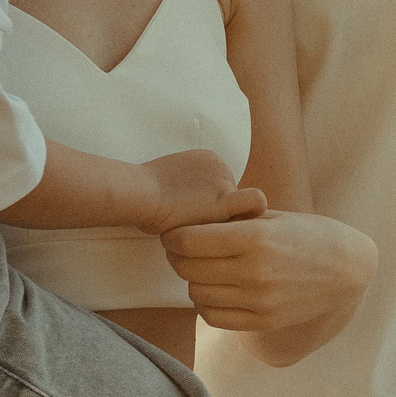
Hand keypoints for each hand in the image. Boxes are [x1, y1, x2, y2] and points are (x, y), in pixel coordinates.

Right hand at [136, 149, 268, 235]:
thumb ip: (190, 191)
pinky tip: (238, 235)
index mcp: (209, 159)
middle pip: (232, 200)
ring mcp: (225, 180)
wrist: (139, 194)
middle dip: (218, 218)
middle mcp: (222, 166)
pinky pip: (256, 204)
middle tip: (198, 232)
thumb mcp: (170, 183)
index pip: (222, 188)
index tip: (192, 217)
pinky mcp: (225, 198)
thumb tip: (193, 210)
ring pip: (239, 209)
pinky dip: (252, 218)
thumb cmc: (145, 196)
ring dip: (227, 224)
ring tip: (210, 237)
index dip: (211, 206)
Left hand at [163, 210, 377, 358]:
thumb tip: (190, 222)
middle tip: (180, 250)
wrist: (347, 269)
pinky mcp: (264, 320)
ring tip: (200, 270)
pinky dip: (205, 304)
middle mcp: (254, 271)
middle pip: (188, 269)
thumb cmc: (308, 234)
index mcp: (255, 238)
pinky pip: (214, 317)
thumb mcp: (272, 217)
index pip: (189, 241)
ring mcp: (259, 300)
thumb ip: (233, 220)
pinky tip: (213, 291)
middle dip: (177, 258)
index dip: (173, 237)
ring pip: (197, 295)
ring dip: (192, 281)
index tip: (173, 233)